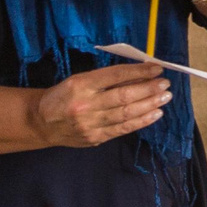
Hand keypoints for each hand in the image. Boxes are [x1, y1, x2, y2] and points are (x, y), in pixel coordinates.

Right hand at [29, 63, 170, 148]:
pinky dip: (141, 121)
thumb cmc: (64, 95)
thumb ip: (106, 78)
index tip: (156, 68)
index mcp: (81, 84)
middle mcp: (86, 104)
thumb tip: (139, 73)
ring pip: (126, 114)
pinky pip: (122, 129)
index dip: (139, 72)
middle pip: (123, 96)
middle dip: (148, 89)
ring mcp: (90, 124)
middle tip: (165, 85)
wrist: (41, 122)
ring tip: (165, 98)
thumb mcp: (80, 79)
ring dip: (149, 105)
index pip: (115, 76)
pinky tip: (154, 114)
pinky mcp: (95, 138)